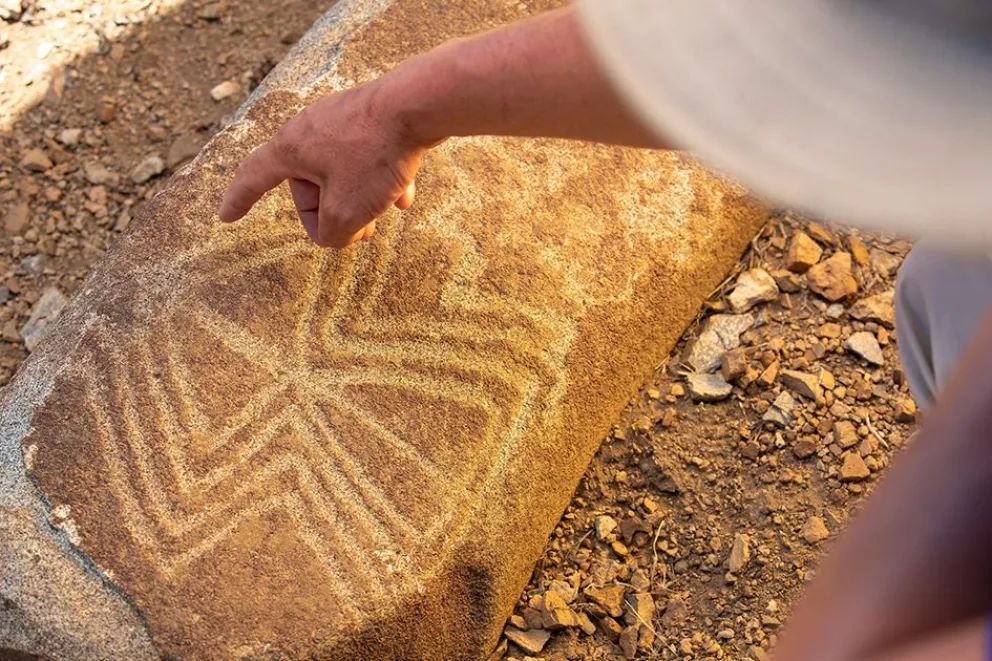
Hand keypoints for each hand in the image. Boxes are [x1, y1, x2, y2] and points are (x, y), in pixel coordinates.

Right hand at [218, 81, 428, 247]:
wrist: (419, 105)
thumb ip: (332, 233)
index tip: (227, 217)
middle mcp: (309, 128)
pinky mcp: (371, 118)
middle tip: (360, 231)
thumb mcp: (347, 210)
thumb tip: (336, 232)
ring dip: (360, 199)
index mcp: (290, 148)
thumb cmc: (375, 155)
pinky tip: (404, 197)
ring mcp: (341, 120)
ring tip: (385, 210)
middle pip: (308, 185)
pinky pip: (367, 159)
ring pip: (342, 174)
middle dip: (332, 213)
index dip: (239, 200)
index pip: (253, 176)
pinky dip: (380, 181)